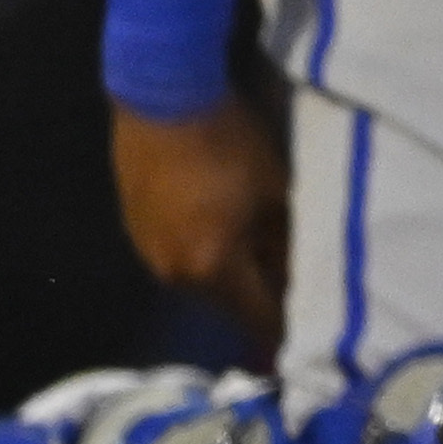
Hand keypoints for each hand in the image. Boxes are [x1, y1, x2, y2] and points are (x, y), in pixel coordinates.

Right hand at [111, 99, 287, 351]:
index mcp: (211, 269)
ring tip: (262, 252)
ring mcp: (148, 252)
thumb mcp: (275, 191)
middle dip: (259, 297)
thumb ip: (286, 240)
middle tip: (292, 286)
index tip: (307, 343)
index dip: (283, 331)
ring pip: (201, 279)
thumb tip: (295, 272)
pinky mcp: (135, 229)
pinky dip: (205, 252)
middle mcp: (173, 273)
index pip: (256, 316)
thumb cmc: (231, 143)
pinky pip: (180, 255)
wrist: (163, 100)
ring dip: (231, 273)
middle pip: (227, 302)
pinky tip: (224, 229)